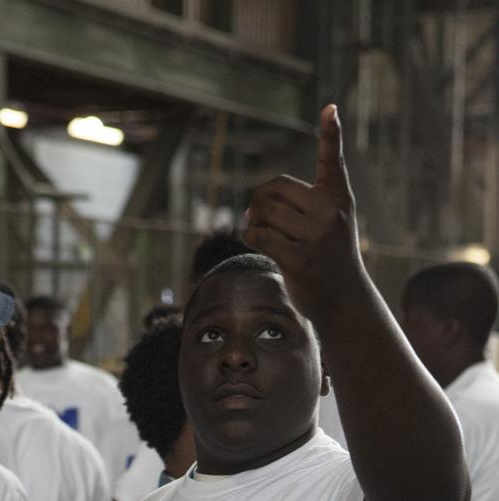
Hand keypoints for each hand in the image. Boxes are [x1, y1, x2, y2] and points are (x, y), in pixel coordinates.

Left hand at [244, 104, 362, 321]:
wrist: (343, 299)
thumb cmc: (329, 257)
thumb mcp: (329, 223)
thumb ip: (302, 205)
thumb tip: (253, 205)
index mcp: (339, 198)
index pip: (332, 160)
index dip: (330, 133)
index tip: (329, 107)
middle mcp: (330, 213)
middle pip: (276, 188)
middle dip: (258, 200)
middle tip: (254, 213)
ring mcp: (316, 236)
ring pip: (265, 213)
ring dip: (253, 223)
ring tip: (258, 232)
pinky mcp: (299, 259)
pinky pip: (260, 236)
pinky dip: (250, 237)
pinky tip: (255, 241)